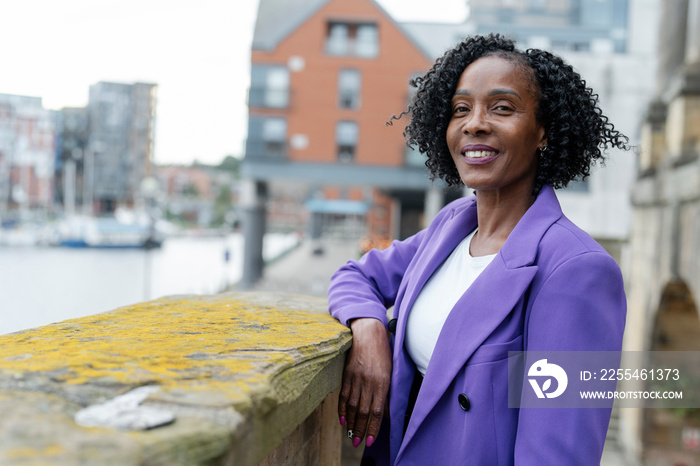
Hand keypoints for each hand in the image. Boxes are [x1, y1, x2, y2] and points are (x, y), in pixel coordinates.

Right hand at [339, 318, 391, 447]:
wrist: (368, 333)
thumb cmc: (382, 353)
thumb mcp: (390, 372)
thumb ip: (386, 392)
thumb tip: (385, 413)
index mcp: (382, 382)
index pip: (377, 411)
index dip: (373, 427)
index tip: (370, 440)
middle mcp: (368, 382)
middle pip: (362, 411)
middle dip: (360, 430)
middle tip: (357, 443)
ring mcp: (356, 378)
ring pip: (351, 406)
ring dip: (350, 423)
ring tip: (350, 436)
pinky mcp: (347, 374)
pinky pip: (343, 395)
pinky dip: (341, 409)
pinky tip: (342, 420)